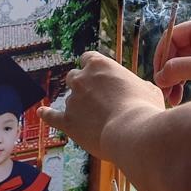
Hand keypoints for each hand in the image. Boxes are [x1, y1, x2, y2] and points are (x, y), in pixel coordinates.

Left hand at [41, 51, 163, 155]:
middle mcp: (81, 78)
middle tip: (96, 99)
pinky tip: (43, 113)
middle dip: (82, 86)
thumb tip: (138, 90)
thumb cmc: (145, 109)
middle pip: (74, 76)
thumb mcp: (148, 89)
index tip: (99, 78)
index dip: (93, 69)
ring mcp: (72, 99)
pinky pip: (52, 116)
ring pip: (69, 98)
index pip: (88, 58)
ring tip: (94, 119)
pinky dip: (47, 114)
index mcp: (100, 64)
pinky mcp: (67, 121)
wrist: (134, 132)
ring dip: (78, 105)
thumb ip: (136, 86)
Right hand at [154, 15, 190, 102]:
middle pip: (176, 51)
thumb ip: (179, 69)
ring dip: (175, 79)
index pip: (171, 38)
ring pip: (183, 61)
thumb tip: (159, 76)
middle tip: (165, 93)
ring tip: (173, 99)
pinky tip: (182, 95)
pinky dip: (186, 81)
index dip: (161, 58)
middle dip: (168, 72)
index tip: (158, 78)